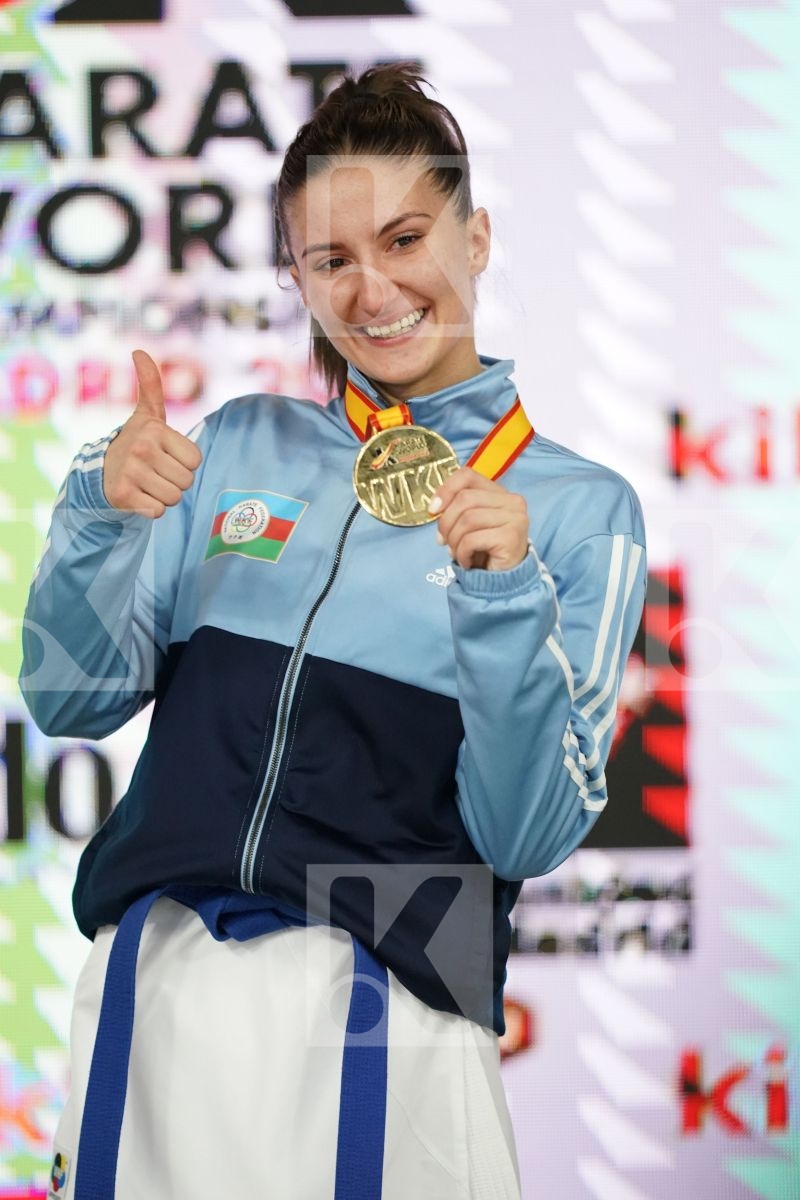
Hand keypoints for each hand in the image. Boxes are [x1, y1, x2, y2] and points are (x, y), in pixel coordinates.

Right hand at [103, 350, 202, 517]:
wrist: (103, 471)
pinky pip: (157, 512)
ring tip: (147, 483)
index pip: (195, 460)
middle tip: (156, 472)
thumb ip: (151, 385)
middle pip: (186, 482)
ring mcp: (131, 472)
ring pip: (174, 498)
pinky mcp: (123, 495)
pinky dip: (151, 509)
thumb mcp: (147, 414)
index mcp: (155, 429)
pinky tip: (139, 496)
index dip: (184, 463)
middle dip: (175, 481)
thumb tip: (138, 350)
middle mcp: (142, 448)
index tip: (166, 455)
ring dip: (164, 495)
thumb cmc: (137, 442)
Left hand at [429, 467, 528, 570]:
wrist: (504, 581)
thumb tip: (435, 507)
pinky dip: (462, 553)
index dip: (445, 489)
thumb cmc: (484, 551)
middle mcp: (513, 501)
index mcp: (501, 493)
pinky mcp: (511, 537)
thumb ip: (456, 509)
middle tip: (444, 541)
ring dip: (454, 541)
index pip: (468, 475)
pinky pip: (472, 539)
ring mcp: (515, 518)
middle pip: (465, 498)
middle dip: (447, 522)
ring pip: (467, 519)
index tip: (433, 509)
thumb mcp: (469, 524)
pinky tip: (468, 562)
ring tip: (458, 553)